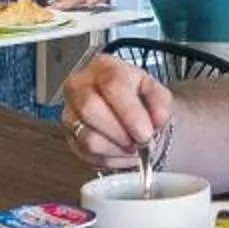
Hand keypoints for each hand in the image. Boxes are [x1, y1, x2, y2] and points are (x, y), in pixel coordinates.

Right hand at [57, 50, 169, 173]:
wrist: (127, 111)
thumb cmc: (137, 98)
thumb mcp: (155, 92)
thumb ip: (160, 102)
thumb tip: (157, 119)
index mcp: (103, 67)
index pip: (112, 85)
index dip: (131, 113)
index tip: (146, 133)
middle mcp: (79, 86)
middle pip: (90, 109)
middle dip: (120, 133)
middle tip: (140, 142)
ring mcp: (70, 112)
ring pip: (87, 138)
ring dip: (117, 150)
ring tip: (133, 148)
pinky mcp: (68, 137)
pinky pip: (86, 155)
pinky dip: (110, 160)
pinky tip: (122, 153)